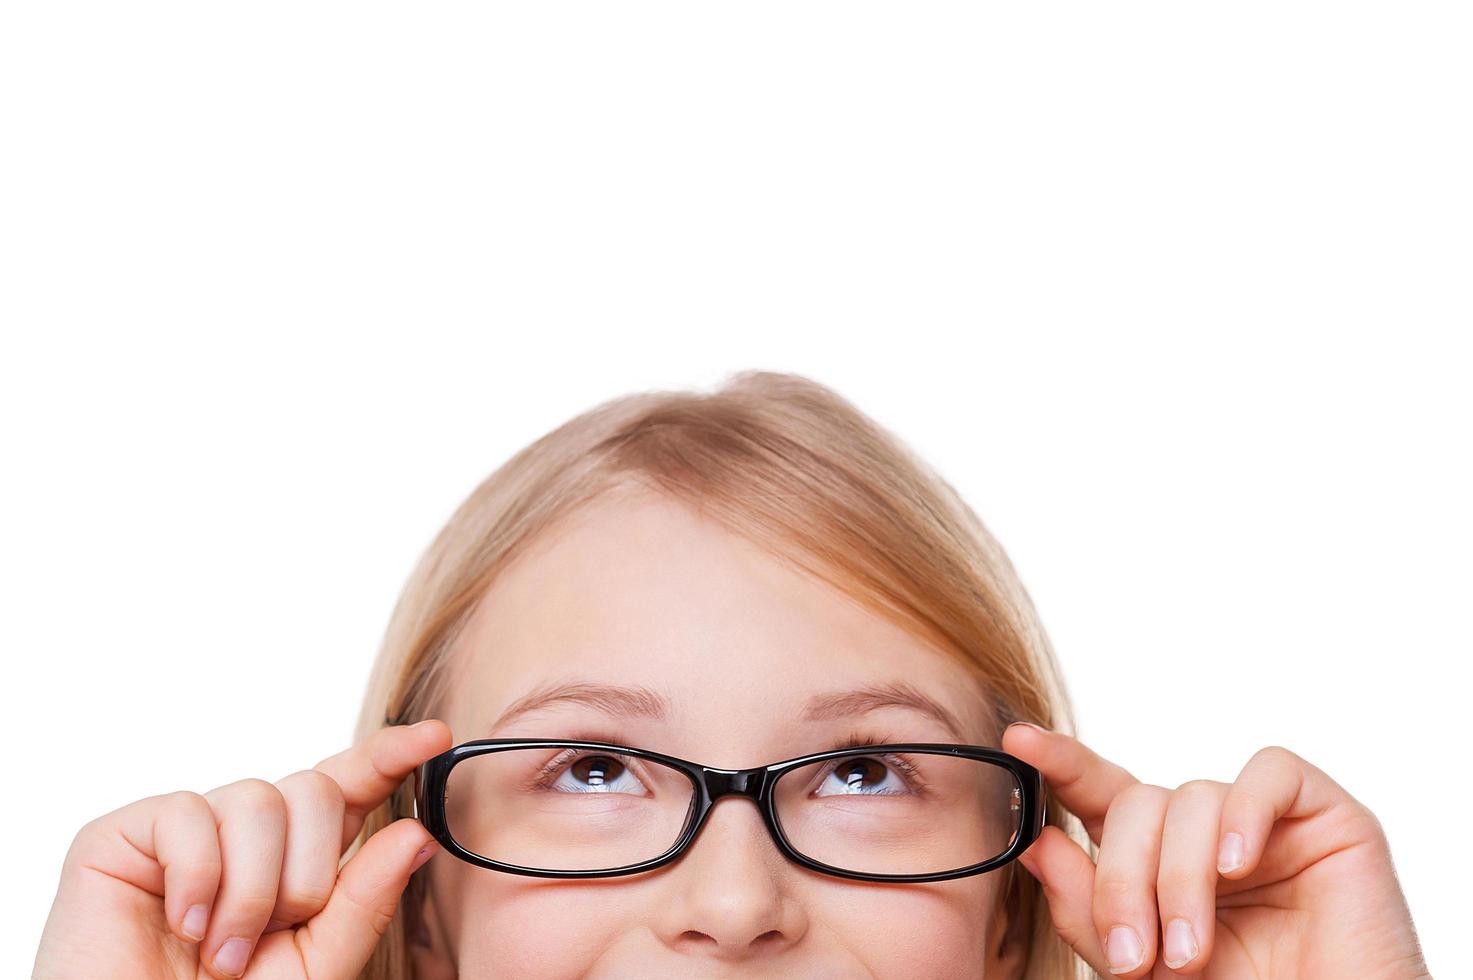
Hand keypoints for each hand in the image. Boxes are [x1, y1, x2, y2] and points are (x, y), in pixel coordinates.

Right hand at [33, 720, 452, 979]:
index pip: (352, 787)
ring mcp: (188, 828)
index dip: (390, 755)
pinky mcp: (125, 833)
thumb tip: (417, 834)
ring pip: (259, 799)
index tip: (433, 738)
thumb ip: (365, 902)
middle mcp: (247, 833)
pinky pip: (188, 813)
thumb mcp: (316, 964)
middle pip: (315, 789)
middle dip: (308, 873)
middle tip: (269, 936)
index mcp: (298, 857)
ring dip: (252, 891)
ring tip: (220, 953)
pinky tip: (182, 924)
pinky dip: (196, 877)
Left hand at [1001, 723, 1429, 977]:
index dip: (1061, 763)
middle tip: (1134, 958)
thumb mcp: (1143, 967)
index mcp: (1161, 859)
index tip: (1018, 741)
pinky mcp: (1329, 818)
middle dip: (1121, 879)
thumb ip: (1089, 911)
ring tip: (1189, 953)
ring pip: (1191, 798)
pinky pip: (1269, 775)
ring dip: (1180, 879)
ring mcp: (1266, 822)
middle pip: (1136, 803)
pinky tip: (1237, 869)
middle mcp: (1208, 832)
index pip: (1101, 794)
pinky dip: (1244, 816)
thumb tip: (1039, 846)